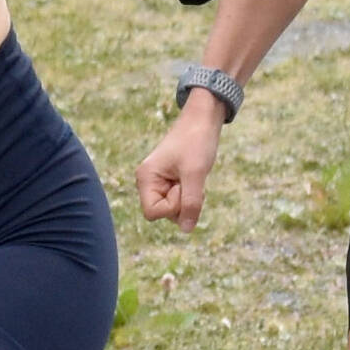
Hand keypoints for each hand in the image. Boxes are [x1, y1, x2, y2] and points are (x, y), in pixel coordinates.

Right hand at [136, 96, 225, 229]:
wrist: (203, 119)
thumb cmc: (197, 141)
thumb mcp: (196, 174)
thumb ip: (191, 203)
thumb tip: (187, 230)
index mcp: (146, 178)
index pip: (153, 213)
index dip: (172, 207)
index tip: (184, 187)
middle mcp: (147, 181)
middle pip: (163, 213)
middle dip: (182, 203)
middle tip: (191, 180)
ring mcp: (158, 181)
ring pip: (173, 209)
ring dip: (188, 199)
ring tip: (194, 177)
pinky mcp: (168, 180)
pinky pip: (178, 199)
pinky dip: (190, 194)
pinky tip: (194, 178)